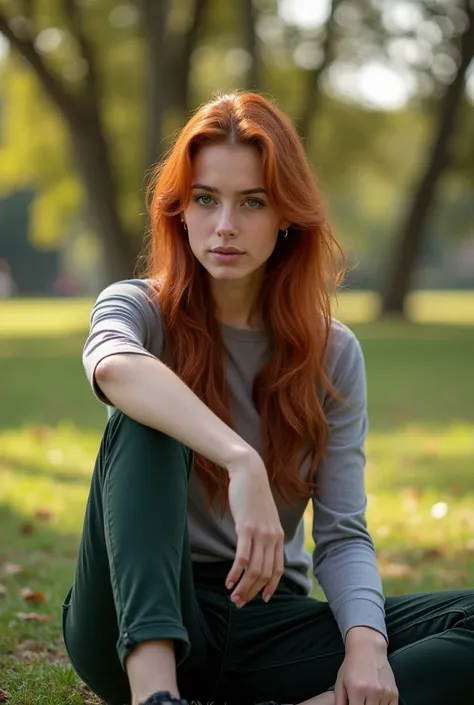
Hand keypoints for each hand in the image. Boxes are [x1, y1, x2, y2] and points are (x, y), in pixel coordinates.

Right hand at [226, 452, 284, 606]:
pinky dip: (236, 573)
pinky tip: (228, 581)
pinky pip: (243, 557)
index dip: (271, 586)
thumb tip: (257, 549)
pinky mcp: (246, 528)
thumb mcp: (264, 517)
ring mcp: (261, 533)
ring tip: (233, 596)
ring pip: (255, 570)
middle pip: (265, 574)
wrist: (250, 473)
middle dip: (253, 592)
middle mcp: (273, 537)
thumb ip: (264, 533)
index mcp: (278, 536)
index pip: (278, 569)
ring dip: (244, 587)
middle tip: (240, 603)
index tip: (263, 599)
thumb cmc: (253, 495)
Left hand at [335, 628, 397, 704]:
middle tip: (360, 701)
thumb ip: (339, 702)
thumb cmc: (352, 665)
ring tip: (367, 700)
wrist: (368, 648)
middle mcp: (373, 692)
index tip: (354, 704)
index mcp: (357, 690)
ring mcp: (385, 693)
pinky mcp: (394, 693)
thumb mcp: (340, 682)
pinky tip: (377, 701)